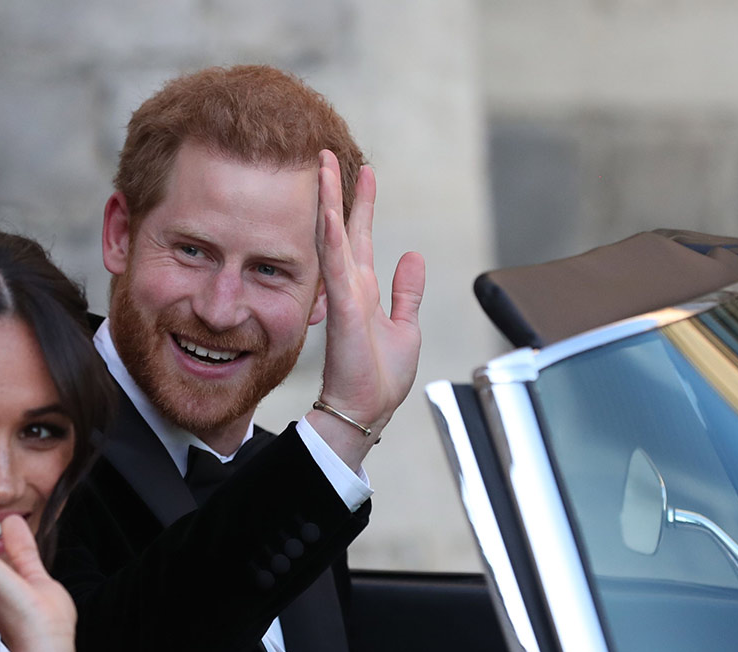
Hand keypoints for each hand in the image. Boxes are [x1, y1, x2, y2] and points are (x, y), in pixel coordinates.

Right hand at [313, 149, 425, 464]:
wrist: (365, 410)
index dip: (362, 204)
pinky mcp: (343, 310)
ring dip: (329, 202)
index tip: (363, 172)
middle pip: (342, 228)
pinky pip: (336, 266)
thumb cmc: (381, 378)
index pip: (360, 237)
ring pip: (333, 238)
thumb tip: (413, 256)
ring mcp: (344, 296)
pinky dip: (332, 238)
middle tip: (329, 154)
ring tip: (324, 167)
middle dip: (338, 190)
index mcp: (364, 291)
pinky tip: (330, 212)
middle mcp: (350, 288)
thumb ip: (407, 292)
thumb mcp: (405, 327)